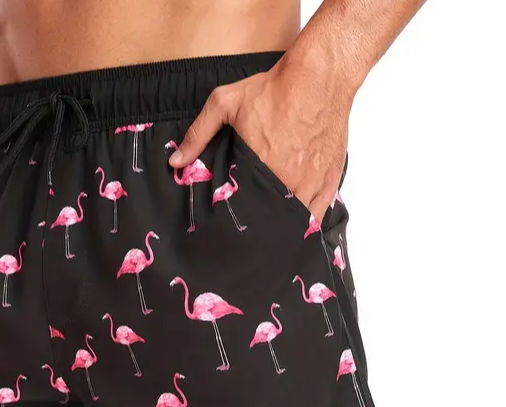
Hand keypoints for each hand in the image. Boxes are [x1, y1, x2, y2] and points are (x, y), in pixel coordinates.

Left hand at [168, 52, 352, 223]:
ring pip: (294, 222)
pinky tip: (294, 223)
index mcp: (260, 169)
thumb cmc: (275, 88)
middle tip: (249, 232)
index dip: (236, 220)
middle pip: (270, 220)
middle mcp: (288, 182)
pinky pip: (317, 215)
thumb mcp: (225, 103)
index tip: (229, 226)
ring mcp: (311, 184)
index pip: (244, 210)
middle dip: (259, 227)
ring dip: (282, 227)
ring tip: (269, 232)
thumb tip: (175, 162)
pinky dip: (306, 220)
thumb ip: (198, 134)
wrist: (321, 75)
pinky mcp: (329, 181)